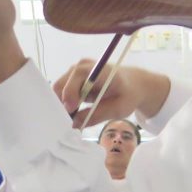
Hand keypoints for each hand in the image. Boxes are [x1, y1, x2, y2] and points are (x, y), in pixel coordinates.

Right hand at [53, 60, 170, 128]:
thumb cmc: (127, 95)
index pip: (77, 75)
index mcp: (99, 69)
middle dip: (63, 104)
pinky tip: (74, 114)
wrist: (132, 84)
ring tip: (73, 119)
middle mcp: (83, 66)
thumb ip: (96, 115)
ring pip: (59, 90)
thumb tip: (74, 124)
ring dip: (63, 106)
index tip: (71, 110)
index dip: (70, 92)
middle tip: (69, 122)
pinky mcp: (72, 79)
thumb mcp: (118, 109)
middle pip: (62, 84)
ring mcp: (76, 72)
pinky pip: (62, 93)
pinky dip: (65, 105)